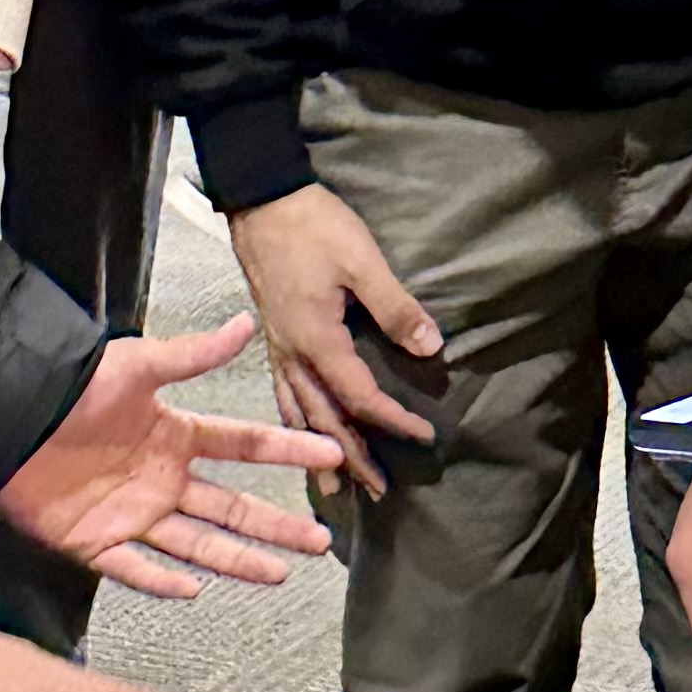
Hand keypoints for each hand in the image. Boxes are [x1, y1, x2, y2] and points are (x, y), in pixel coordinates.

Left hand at [0, 315, 338, 595]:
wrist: (6, 415)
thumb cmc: (71, 385)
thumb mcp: (137, 365)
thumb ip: (193, 355)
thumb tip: (245, 323)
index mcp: (173, 435)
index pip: (242, 446)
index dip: (285, 451)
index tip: (329, 455)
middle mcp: (160, 479)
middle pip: (230, 508)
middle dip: (276, 525)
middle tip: (320, 540)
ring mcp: (131, 514)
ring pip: (196, 544)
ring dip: (237, 558)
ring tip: (279, 573)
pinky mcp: (93, 542)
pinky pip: (133, 568)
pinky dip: (161, 581)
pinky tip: (194, 591)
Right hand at [227, 184, 443, 493]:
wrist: (261, 200)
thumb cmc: (312, 227)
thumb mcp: (362, 261)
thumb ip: (395, 307)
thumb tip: (430, 346)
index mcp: (316, 341)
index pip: (359, 396)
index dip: (393, 419)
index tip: (425, 434)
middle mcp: (292, 355)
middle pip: (323, 419)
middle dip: (351, 457)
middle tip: (378, 491)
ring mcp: (277, 347)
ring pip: (297, 412)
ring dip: (317, 449)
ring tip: (333, 483)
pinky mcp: (271, 336)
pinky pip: (283, 392)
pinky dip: (294, 419)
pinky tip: (300, 428)